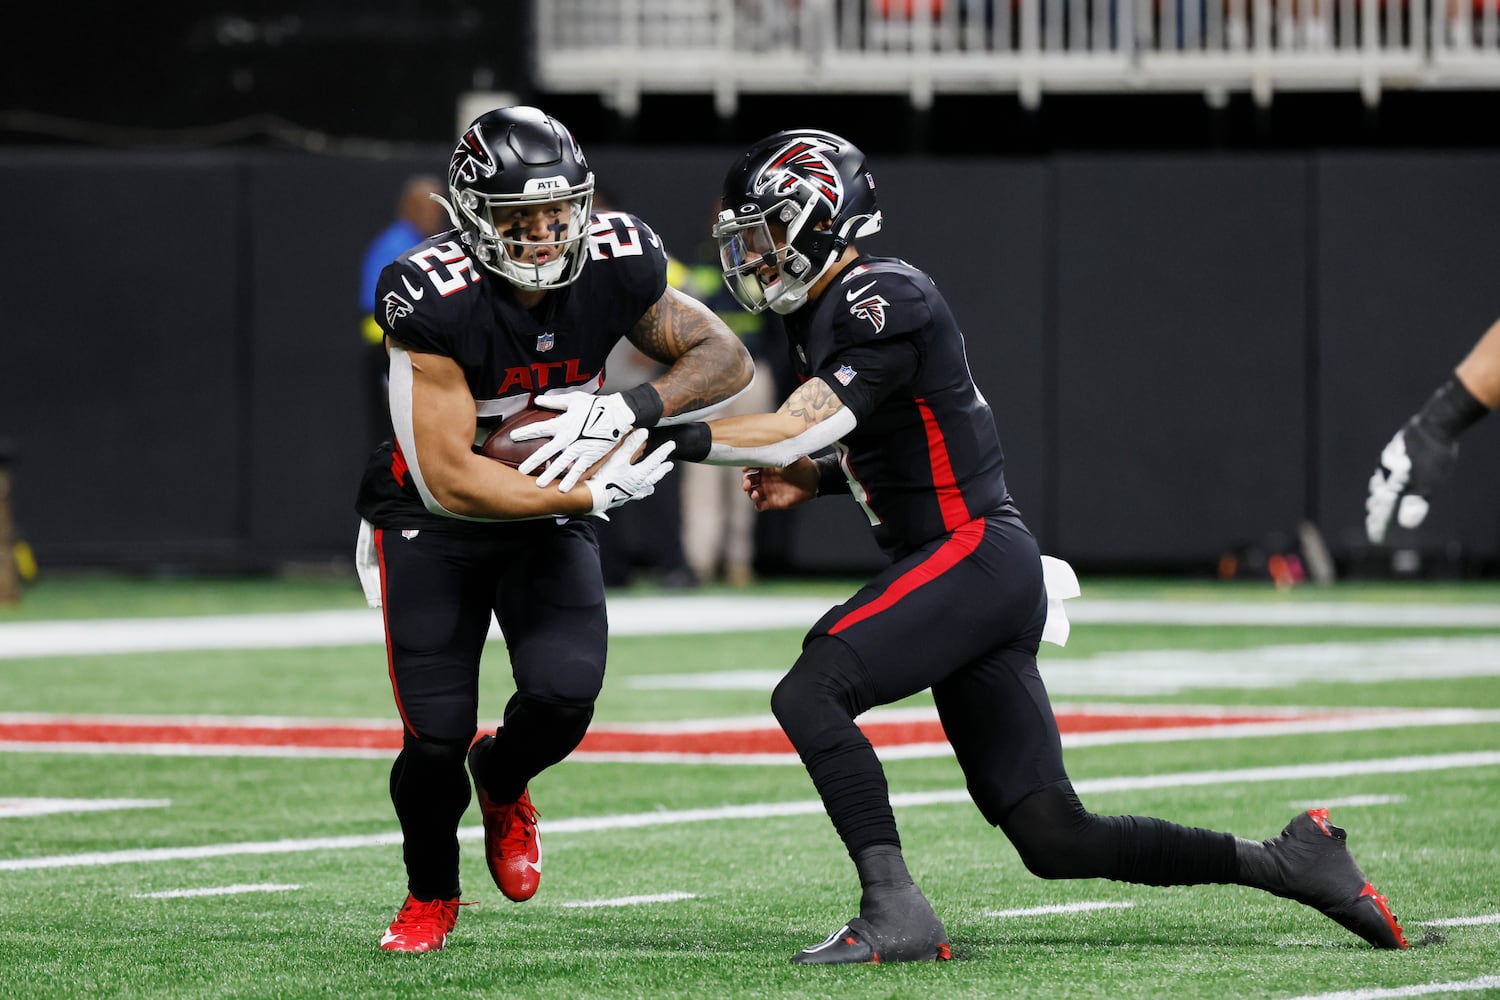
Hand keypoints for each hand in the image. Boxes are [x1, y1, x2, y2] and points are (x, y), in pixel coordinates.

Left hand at [514, 392, 637, 490]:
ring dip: (549, 475)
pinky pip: (578, 470)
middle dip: (533, 461)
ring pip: (561, 464)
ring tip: (538, 485)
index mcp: (563, 423)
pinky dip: (570, 480)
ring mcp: (579, 449)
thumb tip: (537, 400)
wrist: (618, 414)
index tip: (512, 437)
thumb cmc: (596, 405)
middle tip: (521, 471)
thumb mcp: (574, 399)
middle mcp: (568, 438)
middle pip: (546, 451)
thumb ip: (555, 401)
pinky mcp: (590, 456)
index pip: (539, 429)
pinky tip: (562, 489)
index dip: (525, 433)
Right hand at [585, 429, 675, 516]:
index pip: (655, 460)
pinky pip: (631, 497)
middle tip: (669, 466)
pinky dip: (635, 495)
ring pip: (644, 490)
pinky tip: (632, 495)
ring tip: (652, 487)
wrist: (594, 498)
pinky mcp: (620, 500)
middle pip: (653, 476)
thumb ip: (631, 445)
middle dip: (662, 470)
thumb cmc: (606, 478)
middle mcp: (637, 486)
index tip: (672, 445)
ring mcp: (629, 494)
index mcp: (639, 475)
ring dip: (649, 486)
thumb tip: (644, 432)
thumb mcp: (619, 458)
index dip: (663, 451)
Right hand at [743, 457, 818, 511]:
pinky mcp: (773, 501)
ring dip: (750, 493)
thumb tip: (769, 441)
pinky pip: (760, 505)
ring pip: (752, 493)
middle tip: (748, 483)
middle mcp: (765, 478)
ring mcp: (769, 490)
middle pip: (748, 480)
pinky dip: (757, 504)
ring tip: (755, 493)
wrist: (815, 480)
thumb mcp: (791, 454)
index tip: (745, 468)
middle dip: (746, 482)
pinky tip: (759, 501)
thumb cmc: (803, 465)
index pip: (750, 467)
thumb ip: (780, 451)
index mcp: (767, 466)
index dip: (746, 467)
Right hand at [1365, 415, 1458, 542]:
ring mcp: (1387, 462)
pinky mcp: (1393, 452)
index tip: (1376, 539)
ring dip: (1378, 496)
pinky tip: (1390, 479)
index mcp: (1392, 484)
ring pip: (1379, 483)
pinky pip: (1385, 471)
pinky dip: (1385, 480)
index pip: (1384, 511)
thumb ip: (1416, 504)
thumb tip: (1406, 524)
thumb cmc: (1432, 456)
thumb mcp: (1429, 483)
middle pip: (1377, 497)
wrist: (1435, 424)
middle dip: (1376, 512)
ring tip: (1377, 504)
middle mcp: (1385, 474)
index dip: (1380, 526)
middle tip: (1374, 523)